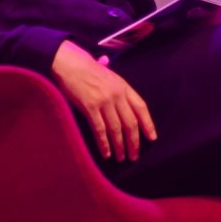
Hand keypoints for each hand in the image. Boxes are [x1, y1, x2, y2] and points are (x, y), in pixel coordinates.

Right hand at [51, 41, 158, 162]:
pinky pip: (100, 129)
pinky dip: (104, 143)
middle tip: (134, 156)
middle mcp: (117, 95)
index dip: (148, 124)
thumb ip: (116, 84)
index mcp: (124, 86)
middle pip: (130, 123)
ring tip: (121, 158)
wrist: (68, 63)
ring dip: (120, 146)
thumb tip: (120, 84)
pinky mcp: (89, 107)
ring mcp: (104, 101)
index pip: (141, 108)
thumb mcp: (108, 73)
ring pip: (116, 129)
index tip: (152, 138)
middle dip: (134, 142)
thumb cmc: (86, 68)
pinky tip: (106, 153)